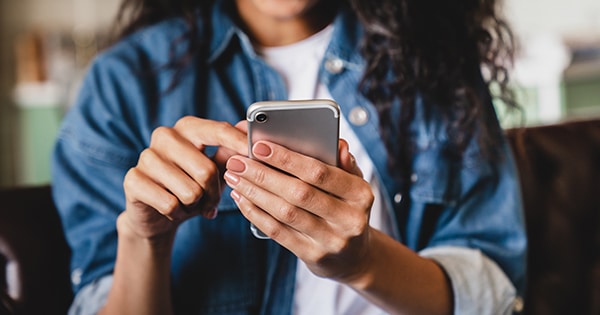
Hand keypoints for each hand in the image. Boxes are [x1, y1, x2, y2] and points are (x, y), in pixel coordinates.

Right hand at [122, 117, 246, 239]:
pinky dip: (177, 213)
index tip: (255, 153)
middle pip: (206, 170)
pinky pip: (170, 204)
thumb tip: (248, 129)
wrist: (157, 214)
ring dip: (195, 205)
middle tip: (210, 201)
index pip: (218, 130)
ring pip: (190, 191)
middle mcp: (165, 136)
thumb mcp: (215, 170)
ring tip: (189, 203)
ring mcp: (146, 156)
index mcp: (188, 127)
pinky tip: (172, 209)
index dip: (239, 143)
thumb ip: (230, 152)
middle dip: (214, 193)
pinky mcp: (133, 179)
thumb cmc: (191, 186)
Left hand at [224, 139, 374, 281]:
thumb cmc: (347, 209)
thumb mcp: (353, 185)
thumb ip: (343, 163)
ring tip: (234, 177)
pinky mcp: (313, 256)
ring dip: (255, 193)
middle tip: (238, 161)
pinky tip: (242, 199)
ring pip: (285, 213)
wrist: (354, 257)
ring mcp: (331, 240)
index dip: (287, 159)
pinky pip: (278, 232)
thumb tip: (338, 144)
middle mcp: (349, 219)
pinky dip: (256, 213)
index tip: (259, 146)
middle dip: (263, 174)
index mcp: (361, 194)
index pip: (320, 172)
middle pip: (299, 193)